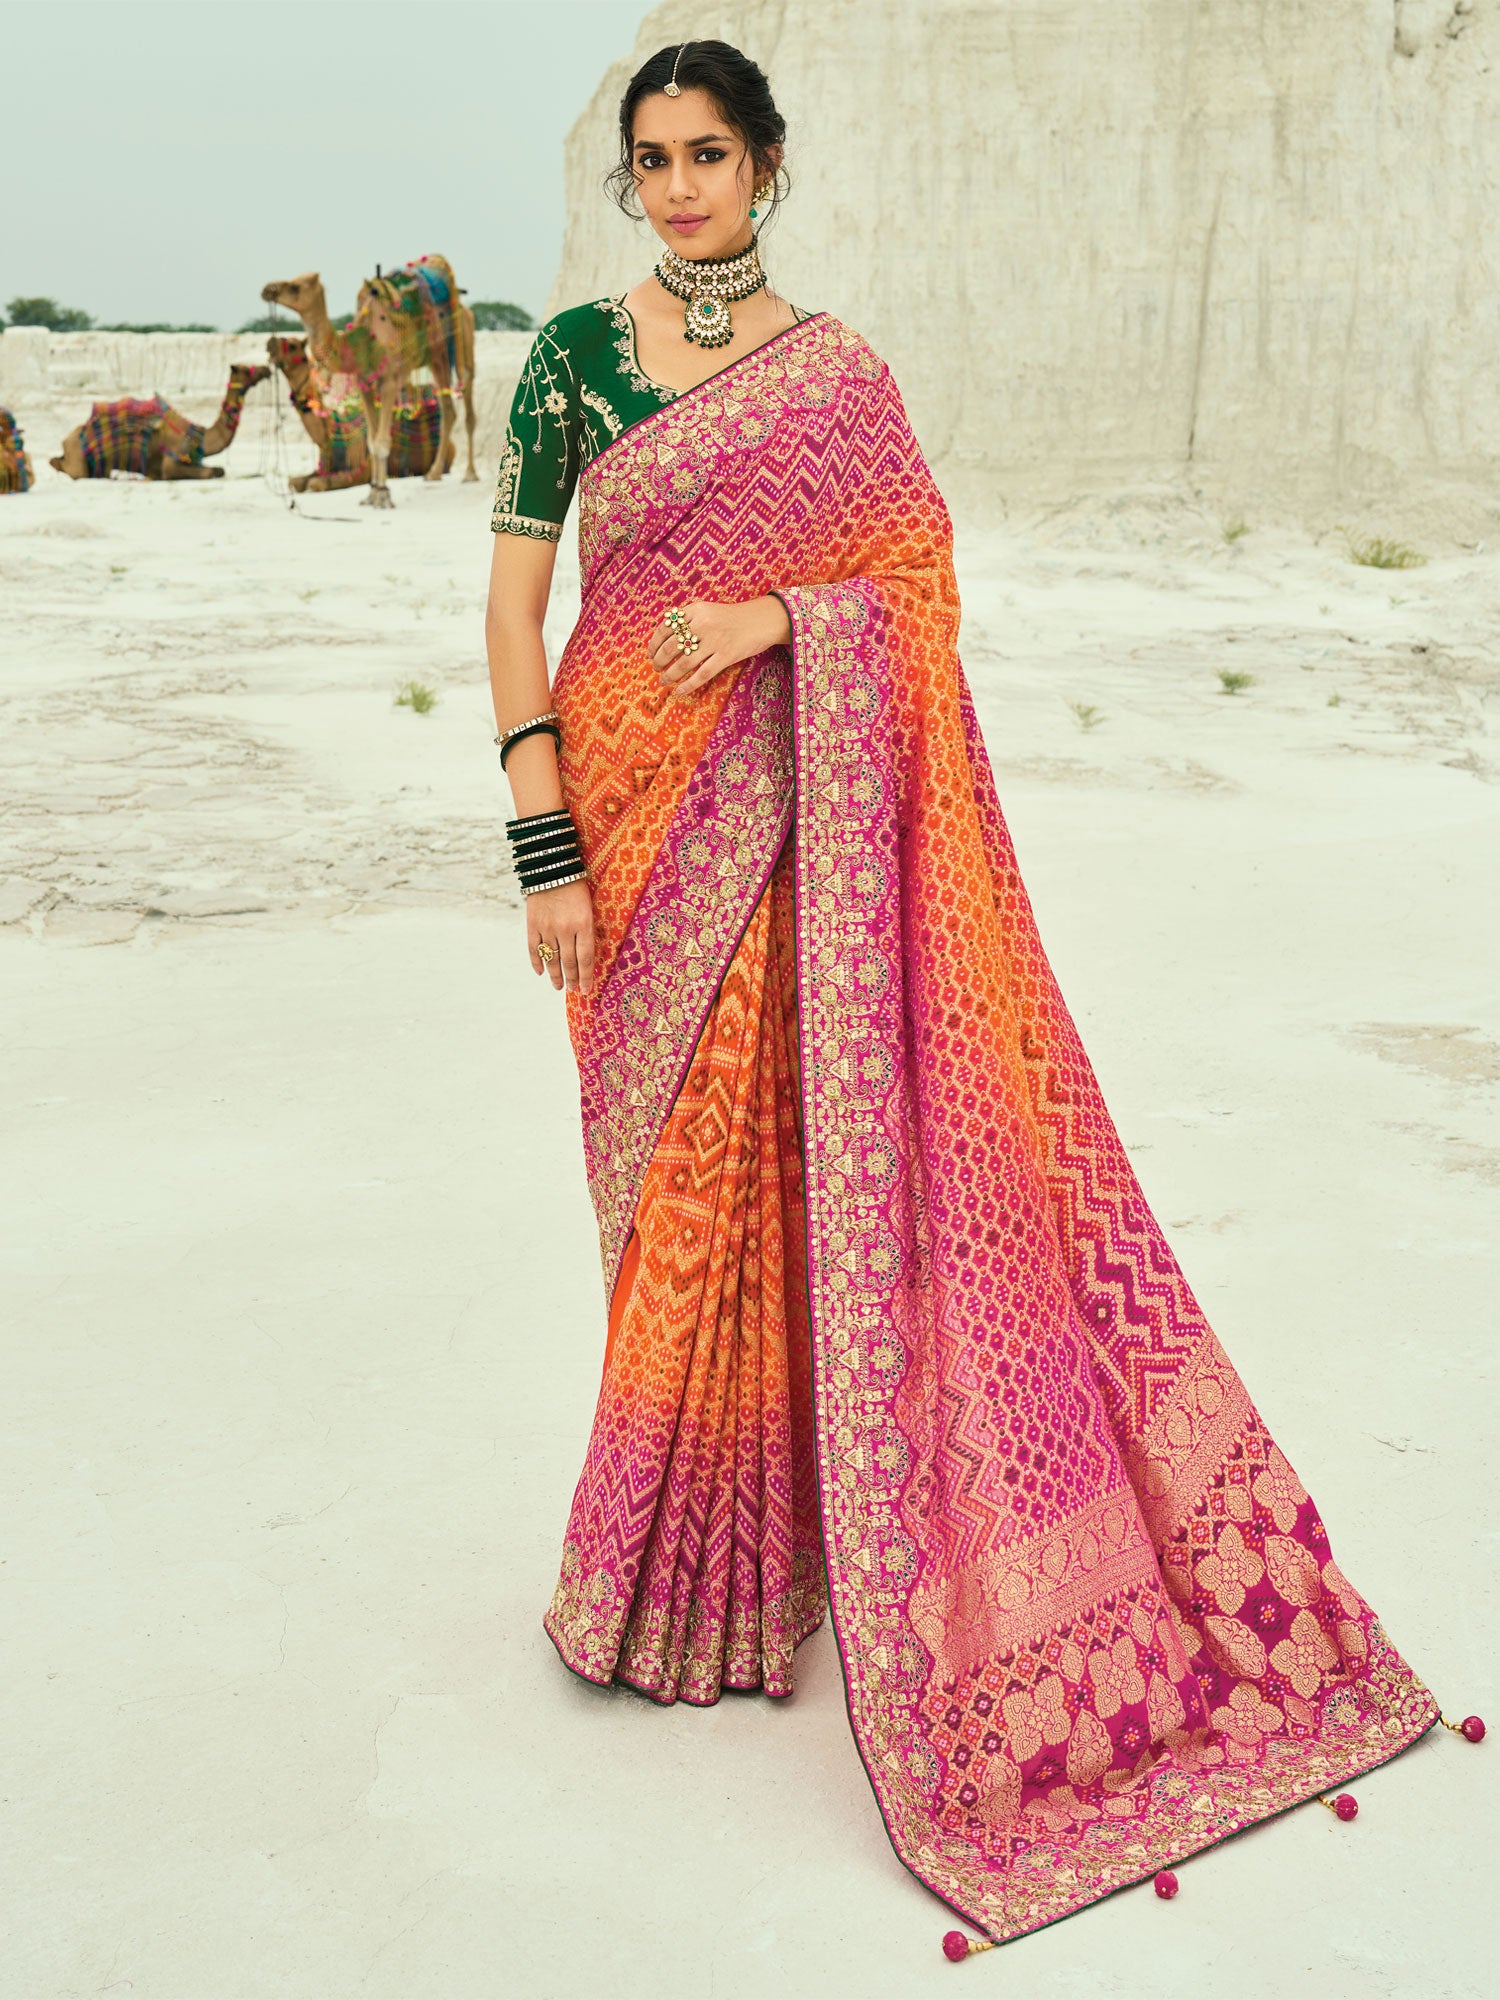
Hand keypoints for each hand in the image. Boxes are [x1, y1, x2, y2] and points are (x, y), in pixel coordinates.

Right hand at [528, 877, 594, 993]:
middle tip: (574, 990)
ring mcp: (547, 928)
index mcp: (583, 924)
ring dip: (556, 976)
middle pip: (569, 963)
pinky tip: (541, 973)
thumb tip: (587, 956)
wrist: (551, 868)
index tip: (587, 990)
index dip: (586, 977)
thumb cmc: (576, 887)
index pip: (586, 958)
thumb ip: (588, 930)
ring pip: (552, 960)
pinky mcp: (533, 925)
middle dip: (572, 980)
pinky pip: (534, 949)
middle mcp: (565, 929)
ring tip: (558, 987)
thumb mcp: (589, 907)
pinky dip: (537, 963)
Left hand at [647, 595, 790, 696]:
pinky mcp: (727, 656)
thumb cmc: (731, 618)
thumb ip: (688, 619)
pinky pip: (702, 674)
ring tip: (664, 680)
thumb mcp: (708, 610)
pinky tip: (680, 690)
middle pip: (672, 647)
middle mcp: (703, 624)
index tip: (650, 654)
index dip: (654, 643)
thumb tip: (664, 639)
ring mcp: (715, 640)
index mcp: (696, 610)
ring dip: (670, 675)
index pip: (666, 627)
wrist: (761, 620)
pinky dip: (688, 684)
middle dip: (659, 661)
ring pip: (684, 663)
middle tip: (656, 668)